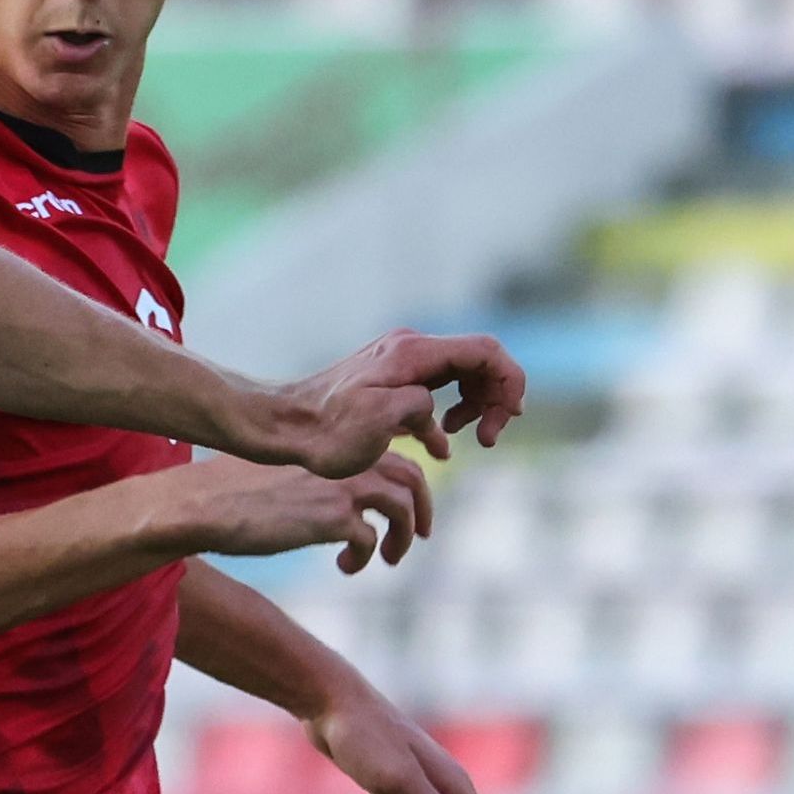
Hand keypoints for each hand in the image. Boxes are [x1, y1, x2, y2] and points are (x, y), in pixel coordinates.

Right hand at [158, 452, 434, 571]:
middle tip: (419, 535)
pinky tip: (344, 567)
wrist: (206, 502)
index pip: (393, 454)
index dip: (407, 481)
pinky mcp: (334, 519)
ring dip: (403, 537)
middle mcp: (348, 459)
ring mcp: (344, 486)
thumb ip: (318, 476)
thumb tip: (334, 498)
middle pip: (411, 478)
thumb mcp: (286, 469)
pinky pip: (370, 542)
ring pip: (403, 509)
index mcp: (338, 445)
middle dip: (421, 509)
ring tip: (390, 559)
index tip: (407, 505)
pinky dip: (364, 558)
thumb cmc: (233, 488)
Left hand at [241, 330, 526, 477]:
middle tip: (486, 438)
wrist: (284, 427)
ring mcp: (401, 362)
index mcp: (414, 352)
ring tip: (464, 438)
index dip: (509, 381)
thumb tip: (436, 409)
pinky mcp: (391, 381)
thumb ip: (421, 405)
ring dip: (474, 405)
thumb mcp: (380, 420)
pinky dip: (447, 414)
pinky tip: (440, 445)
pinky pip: (436, 390)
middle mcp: (411, 348)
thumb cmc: (326, 431)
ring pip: (461, 375)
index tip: (506, 420)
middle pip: (479, 360)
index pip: (486, 351)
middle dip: (494, 397)